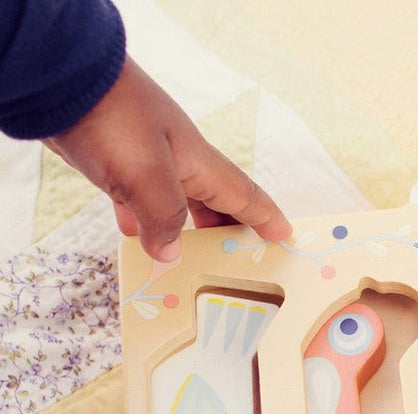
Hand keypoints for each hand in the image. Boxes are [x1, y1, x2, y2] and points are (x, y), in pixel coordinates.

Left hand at [43, 56, 291, 261]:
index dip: (266, 216)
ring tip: (192, 255)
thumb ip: (164, 219)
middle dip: (229, 229)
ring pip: (179, 201)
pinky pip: (140, 197)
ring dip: (188, 227)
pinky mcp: (117, 160)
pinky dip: (144, 219)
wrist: (59, 77)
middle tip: (239, 258)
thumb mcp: (146, 175)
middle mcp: (179, 160)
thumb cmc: (112, 121)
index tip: (285, 235)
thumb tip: (170, 256)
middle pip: (215, 201)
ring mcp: (147, 158)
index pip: (243, 194)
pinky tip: (136, 235)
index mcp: (197, 162)